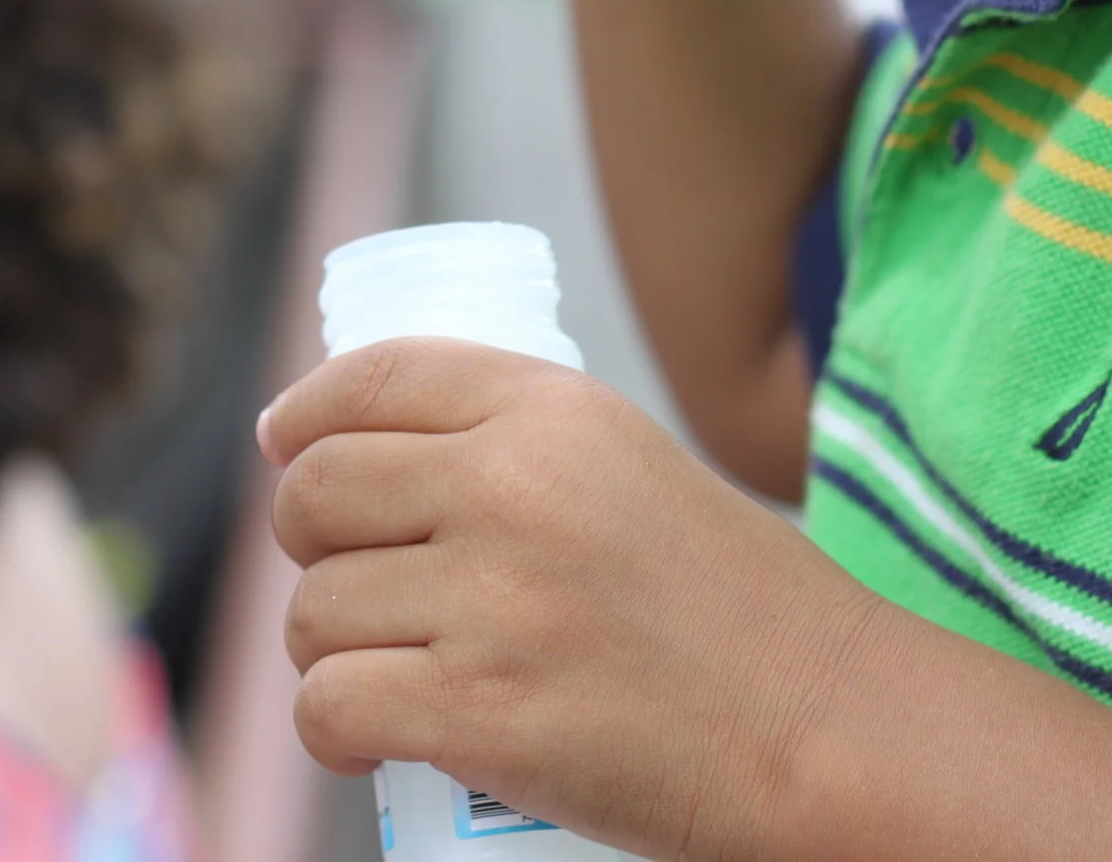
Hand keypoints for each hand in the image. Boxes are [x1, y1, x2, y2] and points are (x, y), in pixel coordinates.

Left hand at [260, 338, 882, 860]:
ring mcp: (490, 601)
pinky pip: (327, 704)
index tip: (285, 445)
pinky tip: (373, 733)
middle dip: (311, 543)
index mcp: (550, 410)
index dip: (303, 415)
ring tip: (393, 668)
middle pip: (314, 492)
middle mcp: (508, 486)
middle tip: (358, 581)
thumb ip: (514, 443)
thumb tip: (354, 451)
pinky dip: (334, 728)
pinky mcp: (476, 713)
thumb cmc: (737, 606)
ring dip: (331, 648)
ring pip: (312, 611)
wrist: (826, 724)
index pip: (371, 379)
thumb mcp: (631, 464)